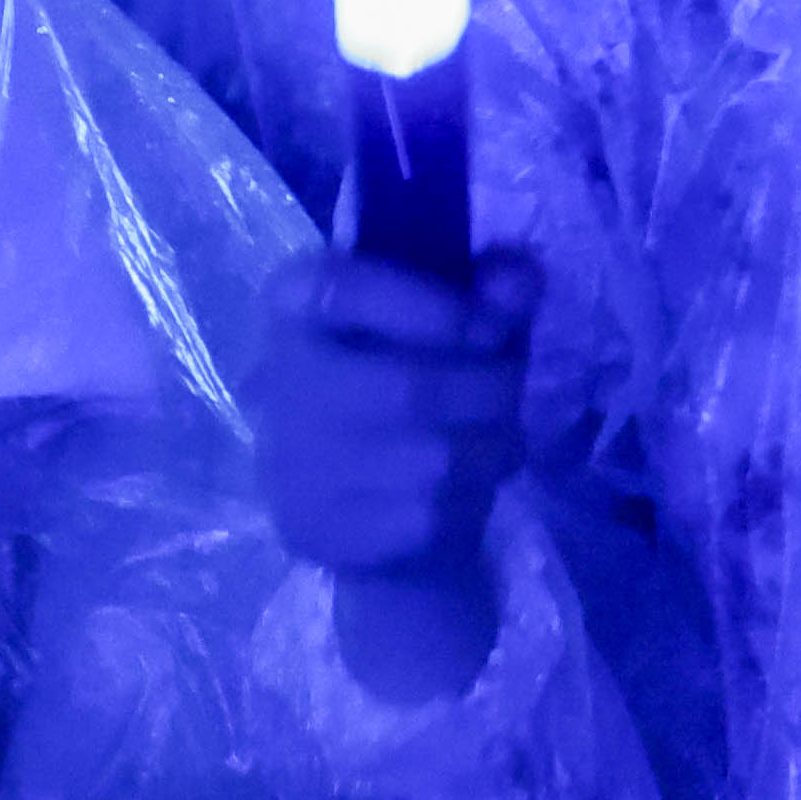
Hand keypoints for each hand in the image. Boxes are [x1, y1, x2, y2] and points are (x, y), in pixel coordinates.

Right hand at [248, 246, 537, 702]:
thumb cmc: (416, 391)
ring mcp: (287, 459)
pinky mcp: (311, 525)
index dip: (426, 305)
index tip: (490, 326)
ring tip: (495, 444)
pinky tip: (459, 493)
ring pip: (430, 460)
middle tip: (511, 394)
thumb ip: (489, 298)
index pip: (342, 290)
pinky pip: (422, 517)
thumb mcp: (458, 332)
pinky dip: (462, 505)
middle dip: (488, 392)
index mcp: (296, 307)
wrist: (368, 501)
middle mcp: (279, 378)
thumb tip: (521, 274)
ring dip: (488, 452)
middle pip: (409, 387)